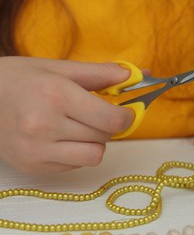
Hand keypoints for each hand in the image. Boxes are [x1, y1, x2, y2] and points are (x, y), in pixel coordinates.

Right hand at [0, 56, 133, 172]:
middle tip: (95, 113)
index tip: (126, 112)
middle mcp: (44, 126)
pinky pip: (74, 165)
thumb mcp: (59, 68)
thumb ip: (100, 73)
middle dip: (107, 125)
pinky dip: (77, 152)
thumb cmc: (20, 79)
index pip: (110, 119)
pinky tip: (61, 138)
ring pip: (94, 156)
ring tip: (79, 128)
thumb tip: (133, 76)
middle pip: (104, 136)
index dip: (126, 117)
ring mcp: (36, 150)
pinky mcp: (32, 166)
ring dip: (95, 142)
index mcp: (55, 96)